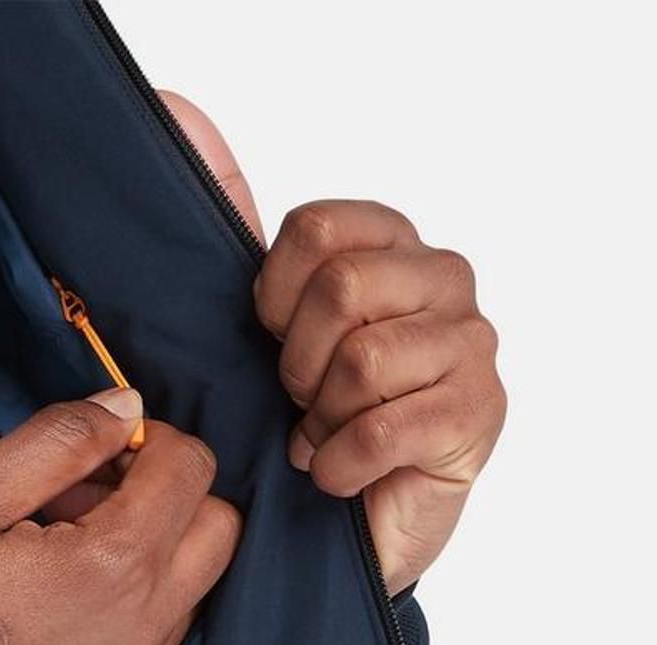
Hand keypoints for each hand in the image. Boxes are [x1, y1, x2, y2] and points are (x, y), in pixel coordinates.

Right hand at [0, 392, 239, 644]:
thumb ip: (58, 442)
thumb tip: (126, 406)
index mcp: (113, 566)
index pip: (192, 471)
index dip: (146, 441)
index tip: (90, 451)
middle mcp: (138, 636)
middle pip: (217, 538)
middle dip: (167, 499)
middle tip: (80, 500)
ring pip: (183, 603)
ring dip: (143, 563)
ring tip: (49, 562)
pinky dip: (113, 626)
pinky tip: (36, 626)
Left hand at [159, 93, 505, 593]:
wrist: (346, 527)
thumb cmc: (304, 424)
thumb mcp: (254, 328)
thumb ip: (229, 224)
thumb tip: (177, 106)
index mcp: (391, 246)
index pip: (319, 228)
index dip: (275, 299)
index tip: (271, 342)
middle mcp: (443, 281)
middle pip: (343, 288)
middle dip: (298, 366)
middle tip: (301, 403)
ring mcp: (471, 346)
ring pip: (363, 361)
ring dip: (321, 421)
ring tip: (324, 440)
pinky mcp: (479, 413)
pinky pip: (383, 428)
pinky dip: (339, 467)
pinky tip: (340, 477)